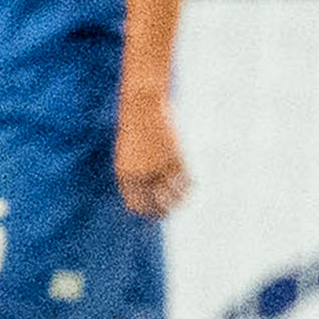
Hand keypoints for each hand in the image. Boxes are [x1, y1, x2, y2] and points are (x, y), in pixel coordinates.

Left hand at [116, 94, 190, 219]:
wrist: (141, 105)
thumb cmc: (134, 126)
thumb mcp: (129, 152)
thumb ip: (136, 172)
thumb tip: (150, 189)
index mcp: (125, 175)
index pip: (136, 206)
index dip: (147, 211)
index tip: (154, 212)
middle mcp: (142, 176)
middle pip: (157, 205)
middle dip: (165, 210)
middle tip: (171, 210)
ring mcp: (159, 168)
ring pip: (174, 196)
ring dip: (180, 201)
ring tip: (184, 201)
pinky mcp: (174, 158)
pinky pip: (185, 181)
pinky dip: (190, 186)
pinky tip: (192, 186)